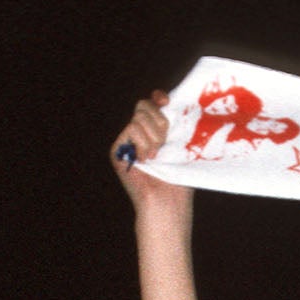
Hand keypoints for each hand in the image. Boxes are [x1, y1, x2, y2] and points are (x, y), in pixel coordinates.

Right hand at [112, 91, 193, 222]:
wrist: (167, 202)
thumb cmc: (179, 180)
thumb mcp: (182, 147)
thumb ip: (178, 126)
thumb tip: (177, 104)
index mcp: (155, 130)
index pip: (152, 102)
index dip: (158, 98)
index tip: (167, 101)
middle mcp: (139, 133)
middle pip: (144, 105)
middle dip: (159, 121)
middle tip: (165, 143)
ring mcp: (127, 141)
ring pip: (139, 117)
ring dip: (153, 137)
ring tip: (157, 156)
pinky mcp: (117, 149)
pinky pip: (131, 128)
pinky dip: (143, 143)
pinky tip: (146, 159)